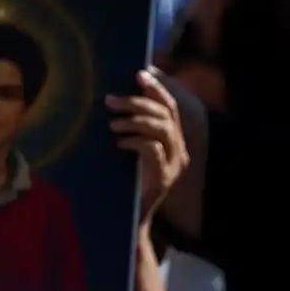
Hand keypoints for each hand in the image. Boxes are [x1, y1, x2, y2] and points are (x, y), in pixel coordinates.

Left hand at [106, 69, 188, 225]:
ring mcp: (175, 164)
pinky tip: (119, 143)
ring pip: (162, 129)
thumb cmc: (127, 179)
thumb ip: (131, 127)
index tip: (139, 73)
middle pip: (165, 114)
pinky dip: (135, 141)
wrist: (131, 217)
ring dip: (135, 120)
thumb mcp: (130, 148)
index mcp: (173, 140)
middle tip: (110, 100)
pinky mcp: (164, 177)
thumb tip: (112, 98)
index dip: (157, 88)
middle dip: (138, 102)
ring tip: (112, 123)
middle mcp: (179, 150)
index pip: (170, 107)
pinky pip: (153, 149)